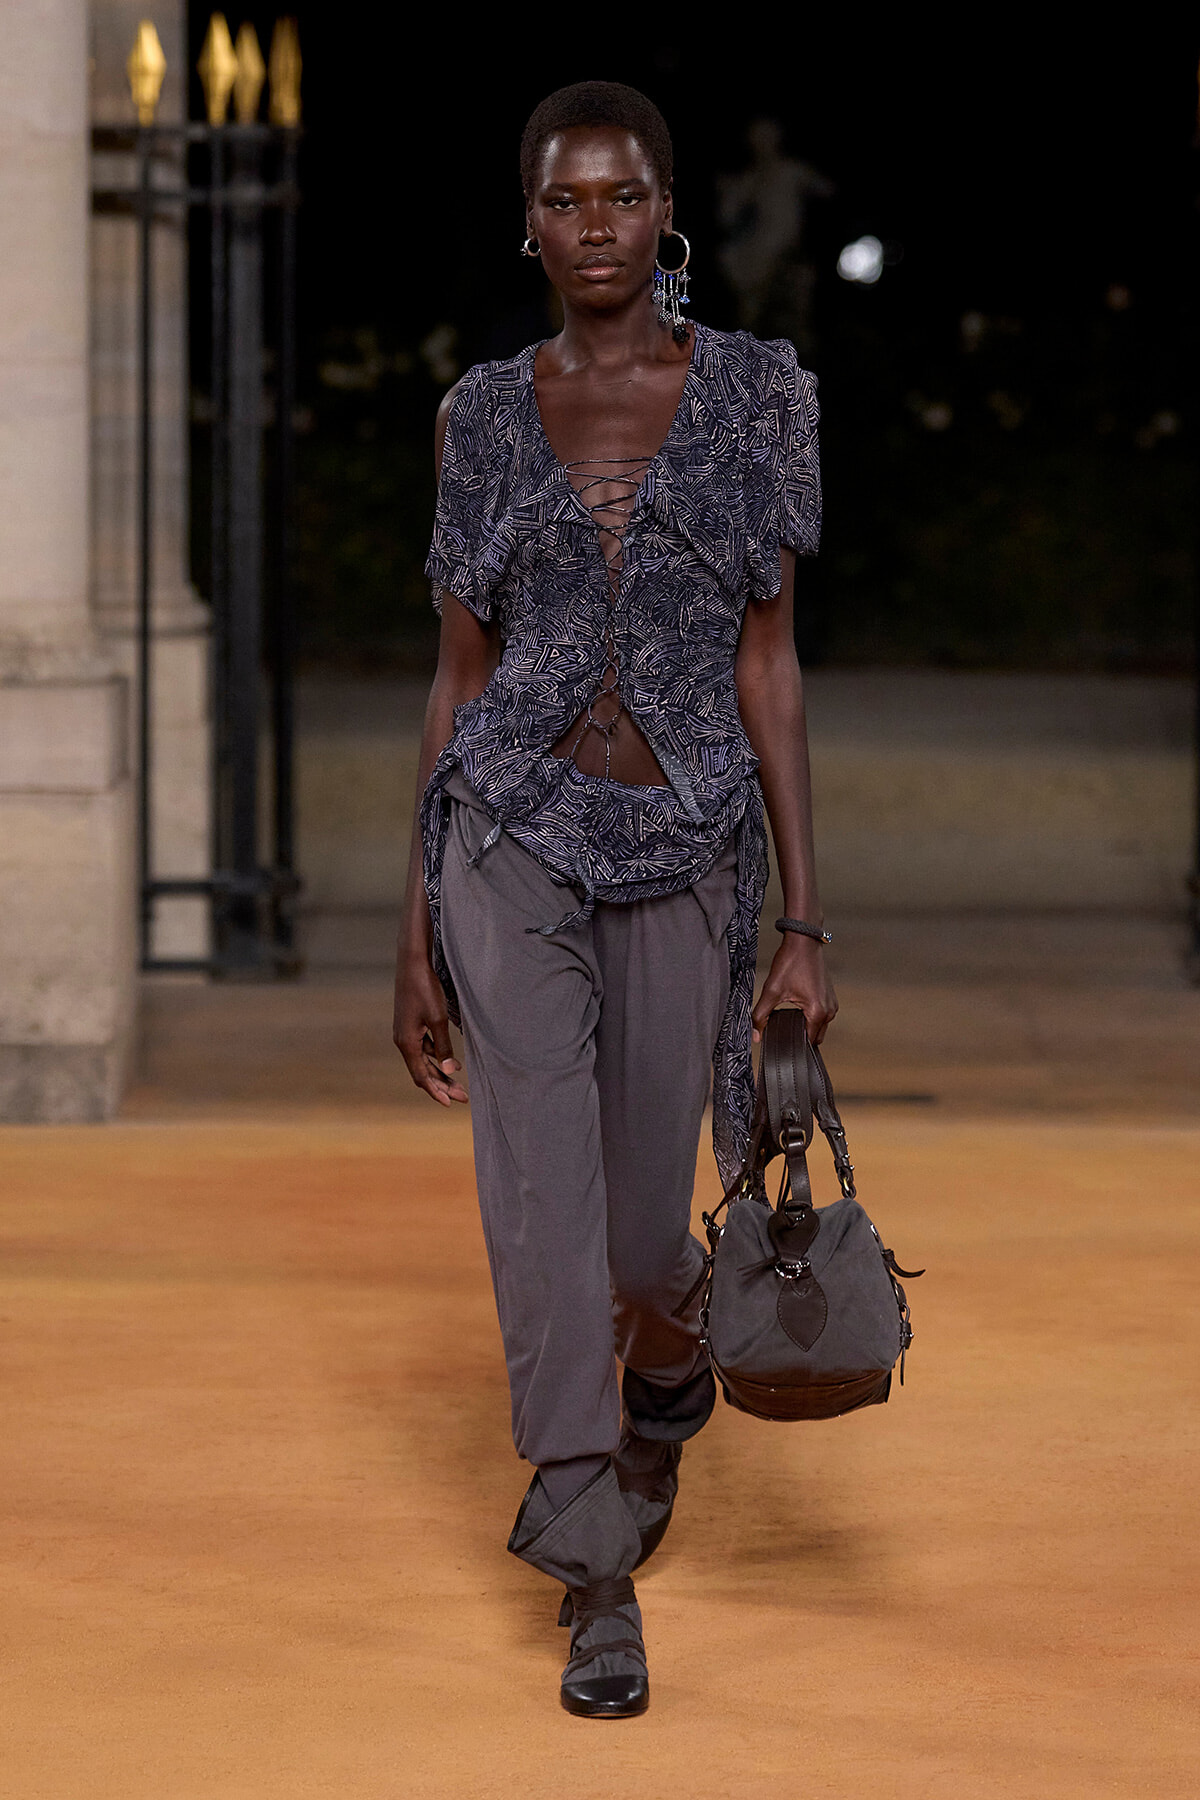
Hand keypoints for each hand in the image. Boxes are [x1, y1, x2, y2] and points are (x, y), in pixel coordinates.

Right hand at [393, 953, 468, 1105]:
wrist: (413, 962)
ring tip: (460, 1083)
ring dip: (441, 1072)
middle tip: (463, 1097)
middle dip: (442, 1085)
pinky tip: (452, 1061)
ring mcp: (406, 1032)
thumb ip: (444, 1047)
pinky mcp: (411, 1024)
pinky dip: (437, 1057)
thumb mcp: (438, 1019)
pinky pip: (424, 1048)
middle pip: (423, 1071)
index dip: (436, 1091)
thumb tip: (450, 1071)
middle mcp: (403, 1040)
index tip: (451, 1103)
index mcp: (407, 1043)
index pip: (421, 1076)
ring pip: (424, 1060)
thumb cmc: (425, 989)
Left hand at [752, 934, 837, 1045]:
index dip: (793, 1044)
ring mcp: (832, 1004)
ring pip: (818, 1027)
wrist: (803, 941)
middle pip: (814, 1038)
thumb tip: (755, 1036)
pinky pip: (821, 1015)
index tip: (779, 1041)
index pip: (807, 1043)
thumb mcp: (771, 991)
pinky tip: (795, 1008)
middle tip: (781, 1029)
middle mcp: (830, 1011)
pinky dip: (810, 1016)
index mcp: (818, 1013)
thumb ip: (760, 1016)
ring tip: (788, 1016)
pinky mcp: (830, 997)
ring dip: (805, 1026)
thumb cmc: (790, 962)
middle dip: (799, 1036)